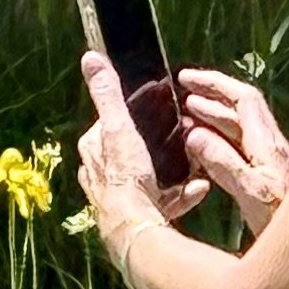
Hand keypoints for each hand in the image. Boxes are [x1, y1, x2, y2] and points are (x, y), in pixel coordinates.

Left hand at [77, 53, 208, 253]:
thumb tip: (90, 58)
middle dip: (154, 147)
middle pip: (130, 152)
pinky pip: (164, 201)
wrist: (137, 230)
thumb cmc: (126, 178)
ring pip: (148, 178)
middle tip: (179, 139)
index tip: (154, 112)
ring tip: (195, 166)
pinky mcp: (139, 217)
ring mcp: (120, 199)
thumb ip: (107, 95)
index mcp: (94, 151)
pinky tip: (198, 188)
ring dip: (172, 173)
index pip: (108, 125)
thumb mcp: (119, 128)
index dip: (131, 117)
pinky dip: (182, 195)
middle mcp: (101, 176)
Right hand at [177, 67, 288, 238]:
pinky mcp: (266, 176)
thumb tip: (194, 135)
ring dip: (212, 118)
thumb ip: (223, 163)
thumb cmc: (284, 221)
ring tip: (186, 116)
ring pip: (237, 129)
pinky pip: (237, 148)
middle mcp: (269, 145)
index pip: (242, 98)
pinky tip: (202, 150)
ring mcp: (268, 160)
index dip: (215, 83)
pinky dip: (217, 141)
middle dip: (210, 97)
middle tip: (182, 93)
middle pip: (239, 109)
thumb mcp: (251, 193)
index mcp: (267, 143)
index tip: (187, 79)